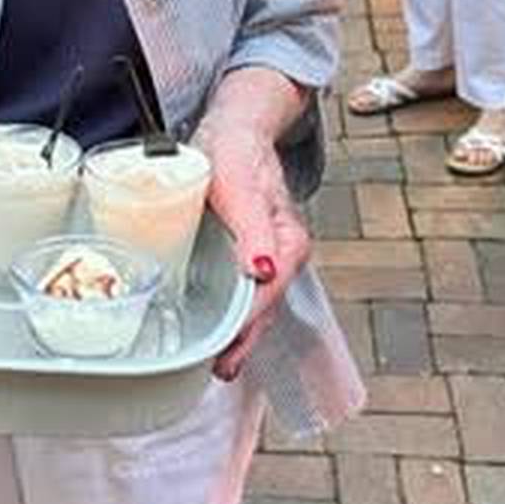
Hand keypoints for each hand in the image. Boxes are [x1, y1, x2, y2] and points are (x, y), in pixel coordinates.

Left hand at [193, 118, 311, 381]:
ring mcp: (268, 258)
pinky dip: (232, 316)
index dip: (247, 322)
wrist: (234, 134)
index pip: (268, 292)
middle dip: (244, 341)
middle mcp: (283, 255)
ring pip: (256, 305)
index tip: (227, 345)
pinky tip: (217, 333)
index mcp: (287, 241)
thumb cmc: (235, 154)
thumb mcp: (240, 186)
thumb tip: (264, 270)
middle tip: (220, 369)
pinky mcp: (250, 257)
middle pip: (265, 308)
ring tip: (218, 365)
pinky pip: (245, 294)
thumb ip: (253, 228)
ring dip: (239, 335)